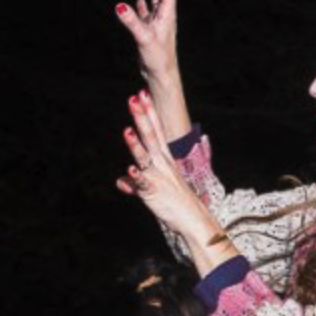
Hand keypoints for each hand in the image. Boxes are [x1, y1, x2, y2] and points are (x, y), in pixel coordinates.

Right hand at [115, 0, 180, 78]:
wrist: (161, 76)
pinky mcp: (151, 30)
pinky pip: (148, 11)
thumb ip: (132, 22)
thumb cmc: (157, 59)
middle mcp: (165, 15)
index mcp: (167, 14)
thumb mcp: (143, 38)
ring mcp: (158, 22)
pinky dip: (144, 1)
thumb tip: (120, 5)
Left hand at [117, 91, 224, 266]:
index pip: (156, 131)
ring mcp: (158, 177)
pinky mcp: (154, 192)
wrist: (195, 221)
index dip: (148, 113)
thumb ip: (135, 182)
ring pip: (145, 157)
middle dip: (142, 118)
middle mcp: (162, 164)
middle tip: (135, 98)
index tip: (142, 94)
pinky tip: (129, 170)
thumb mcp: (154, 190)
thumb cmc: (176, 204)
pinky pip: (144, 183)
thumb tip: (120, 181)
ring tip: (127, 130)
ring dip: (136, 144)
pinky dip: (137, 177)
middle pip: (150, 137)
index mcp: (164, 160)